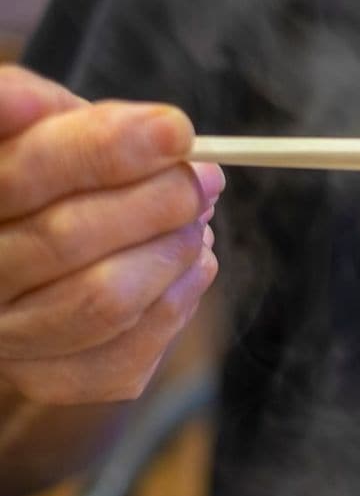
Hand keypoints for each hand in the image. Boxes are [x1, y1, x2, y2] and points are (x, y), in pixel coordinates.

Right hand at [0, 65, 221, 403]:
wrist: (39, 268)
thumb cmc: (47, 181)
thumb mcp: (41, 129)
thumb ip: (66, 117)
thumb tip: (157, 129)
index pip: (22, 173)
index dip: (105, 149)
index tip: (176, 130)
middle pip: (66, 237)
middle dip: (157, 200)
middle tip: (204, 178)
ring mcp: (4, 335)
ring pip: (105, 300)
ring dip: (172, 252)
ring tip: (198, 222)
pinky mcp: (48, 378)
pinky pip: (130, 350)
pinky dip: (178, 301)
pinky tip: (192, 267)